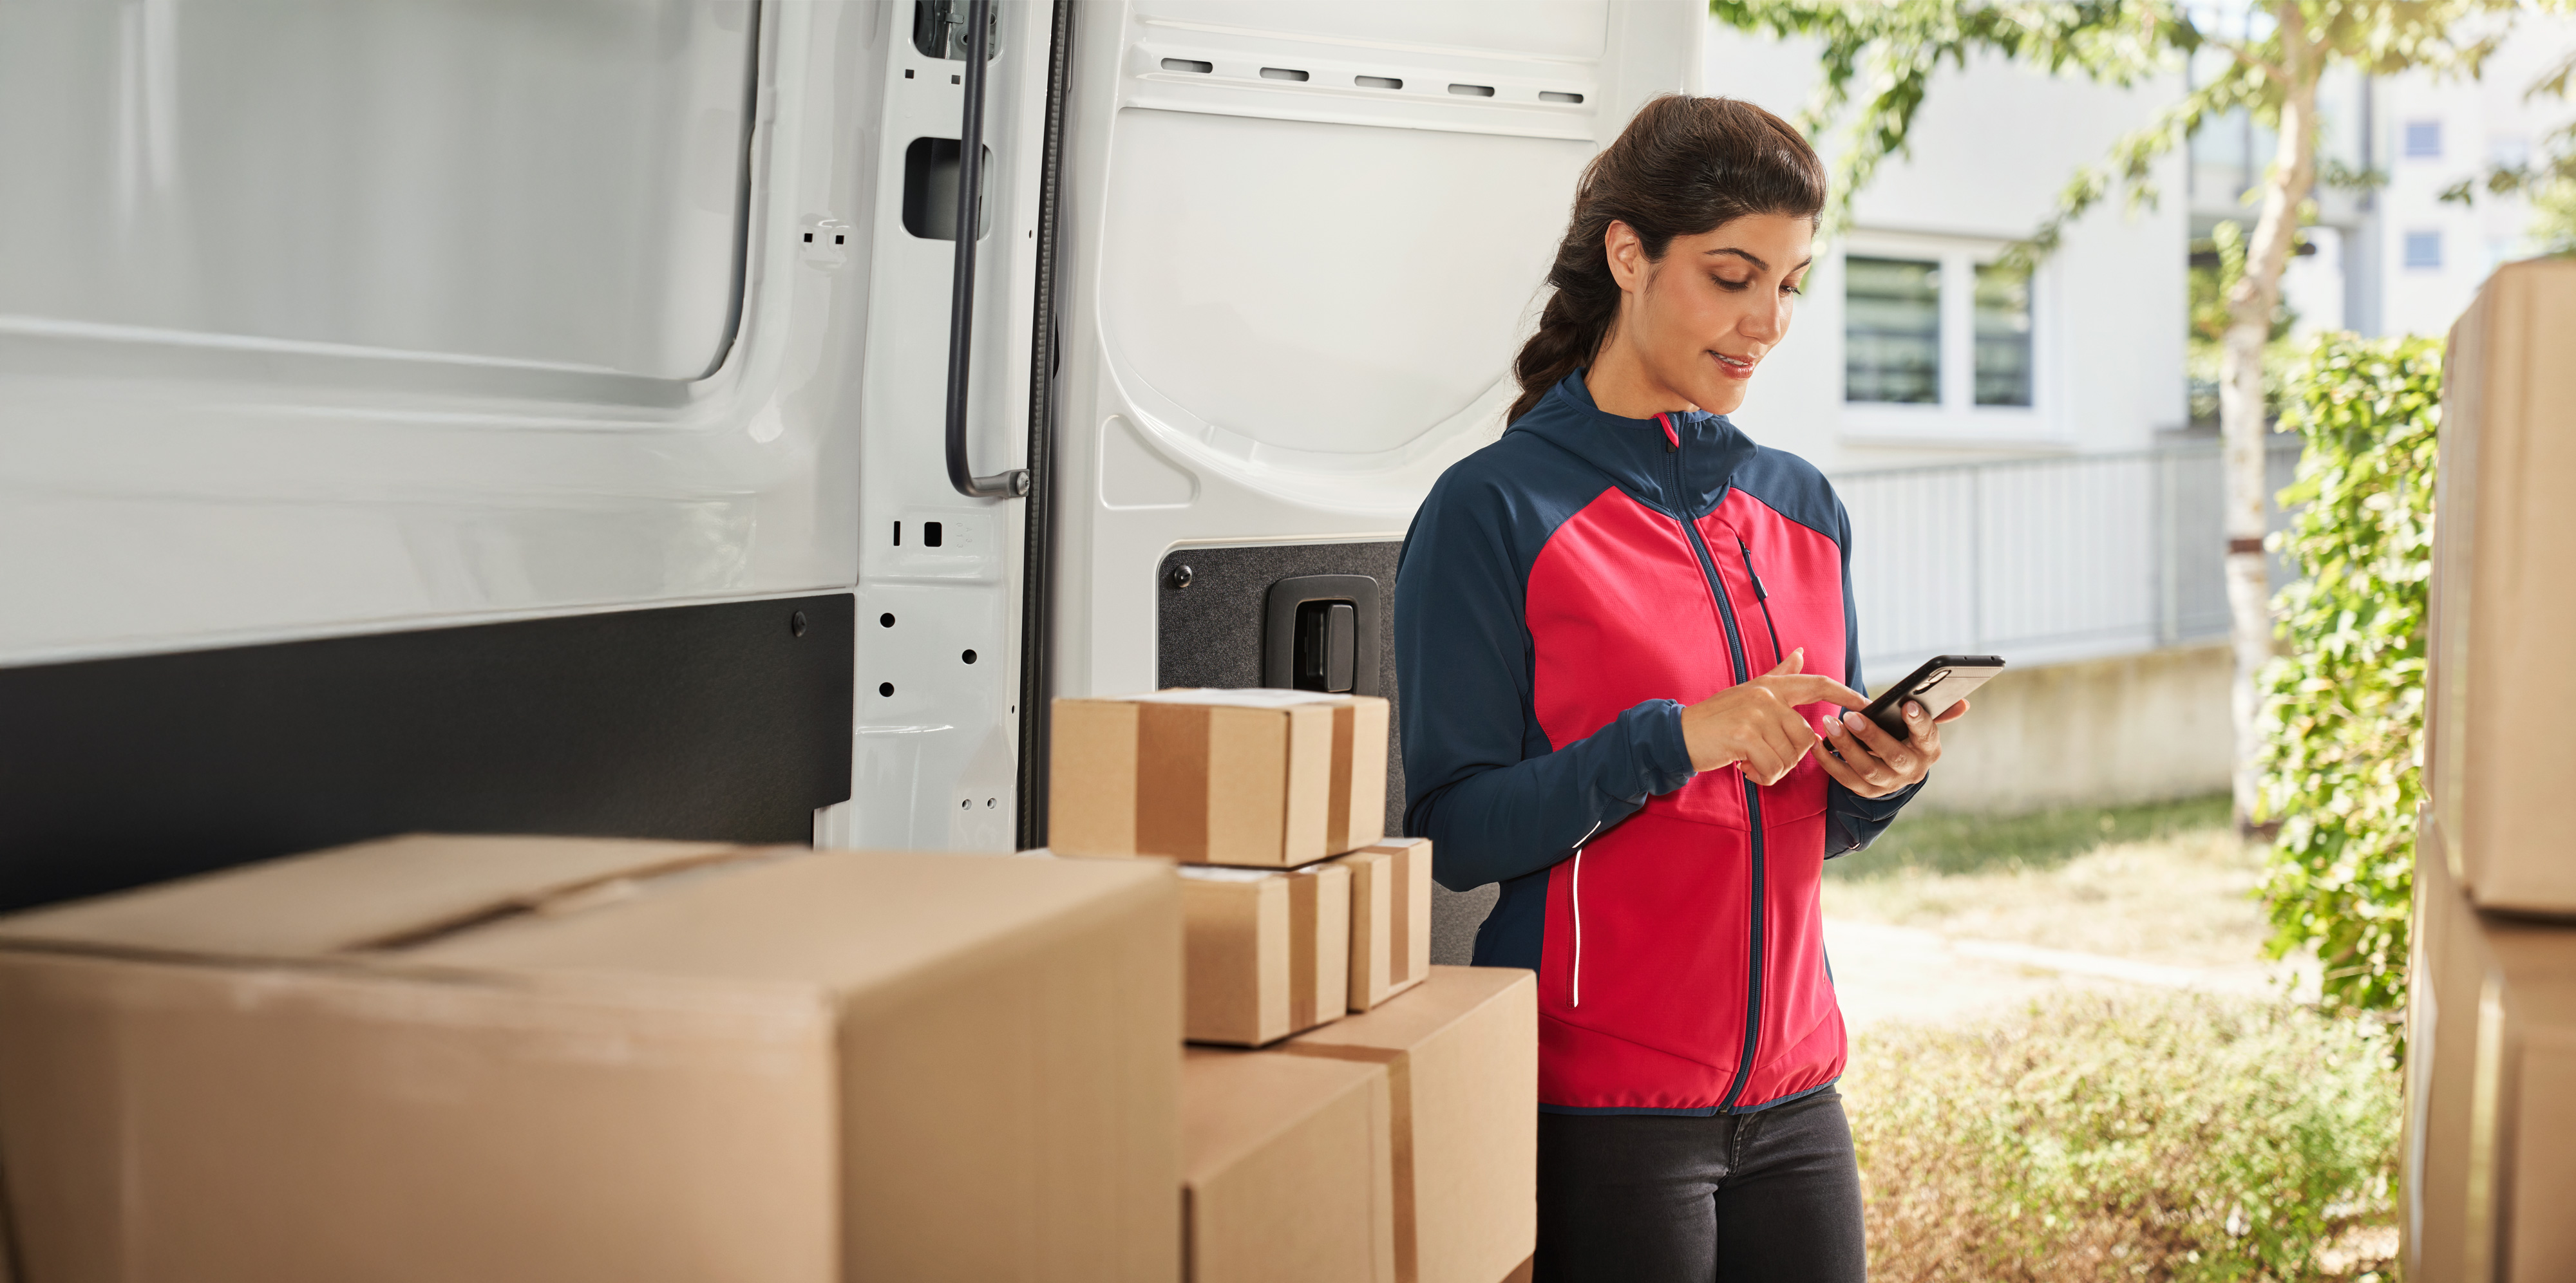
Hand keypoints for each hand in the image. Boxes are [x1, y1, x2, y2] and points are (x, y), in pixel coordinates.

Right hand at [1680, 649, 1866, 784]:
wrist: (1679, 734)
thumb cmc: (1716, 718)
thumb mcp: (1749, 691)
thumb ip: (1779, 675)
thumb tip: (1800, 653)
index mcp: (1771, 686)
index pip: (1817, 684)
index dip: (1845, 693)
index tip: (1867, 702)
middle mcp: (1766, 697)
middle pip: (1806, 736)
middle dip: (1791, 757)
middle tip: (1765, 759)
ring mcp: (1755, 715)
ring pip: (1790, 755)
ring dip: (1774, 769)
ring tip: (1752, 763)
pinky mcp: (1744, 736)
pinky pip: (1773, 767)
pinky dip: (1762, 776)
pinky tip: (1745, 769)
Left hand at [1815, 695, 1969, 797]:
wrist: (1893, 767)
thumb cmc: (1906, 735)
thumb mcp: (1921, 724)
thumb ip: (1938, 710)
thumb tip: (1963, 703)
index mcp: (1929, 749)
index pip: (1927, 735)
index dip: (1918, 722)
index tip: (1907, 705)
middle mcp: (1912, 770)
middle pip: (1893, 756)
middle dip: (1871, 736)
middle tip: (1850, 716)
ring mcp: (1889, 784)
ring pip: (1867, 769)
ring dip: (1846, 747)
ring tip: (1829, 724)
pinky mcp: (1867, 791)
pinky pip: (1845, 779)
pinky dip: (1829, 762)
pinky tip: (1816, 743)